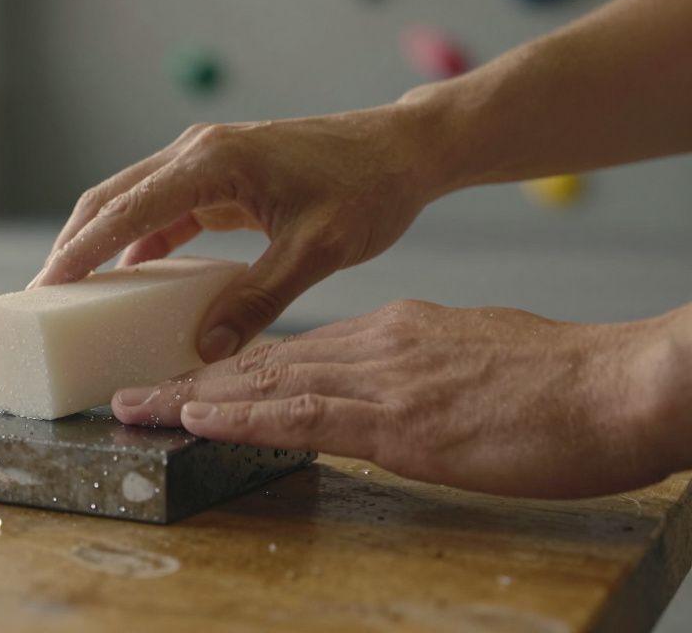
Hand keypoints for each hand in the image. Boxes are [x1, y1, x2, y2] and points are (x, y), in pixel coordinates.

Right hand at [29, 104, 445, 361]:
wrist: (402, 150)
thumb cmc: (368, 189)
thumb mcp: (316, 250)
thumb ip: (259, 299)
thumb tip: (206, 346)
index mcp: (214, 162)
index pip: (125, 209)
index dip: (81, 250)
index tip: (45, 287)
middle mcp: (198, 152)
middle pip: (110, 198)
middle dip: (73, 246)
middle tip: (41, 299)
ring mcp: (205, 160)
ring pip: (130, 201)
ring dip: (100, 243)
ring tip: (73, 294)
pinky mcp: (218, 175)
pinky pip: (163, 209)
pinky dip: (140, 242)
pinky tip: (132, 281)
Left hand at [111, 300, 690, 498]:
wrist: (619, 385)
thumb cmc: (562, 379)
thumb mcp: (476, 355)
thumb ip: (422, 364)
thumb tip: (396, 381)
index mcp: (393, 331)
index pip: (294, 350)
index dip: (234, 367)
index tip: (190, 380)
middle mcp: (374, 345)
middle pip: (263, 361)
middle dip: (193, 378)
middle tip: (135, 389)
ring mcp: (381, 380)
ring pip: (264, 383)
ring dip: (192, 398)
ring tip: (136, 406)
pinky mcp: (397, 421)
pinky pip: (299, 415)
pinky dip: (240, 417)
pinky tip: (197, 418)